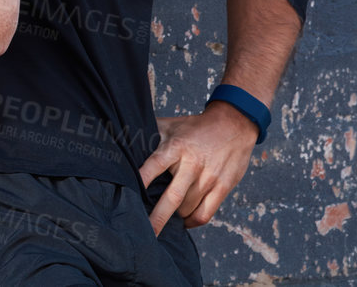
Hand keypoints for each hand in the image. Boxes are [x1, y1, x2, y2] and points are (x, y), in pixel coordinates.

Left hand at [137, 102, 257, 233]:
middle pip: (173, 196)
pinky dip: (193, 222)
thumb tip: (123, 141)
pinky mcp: (223, 187)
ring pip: (188, 208)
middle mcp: (192, 164)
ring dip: (175, 218)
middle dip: (157, 217)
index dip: (142, 179)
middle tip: (145, 233)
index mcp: (176, 147)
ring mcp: (209, 177)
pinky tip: (184, 223)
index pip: (155, 165)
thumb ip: (149, 134)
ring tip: (162, 222)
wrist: (233, 124)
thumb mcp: (171, 125)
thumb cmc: (195, 127)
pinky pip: (206, 213)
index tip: (129, 193)